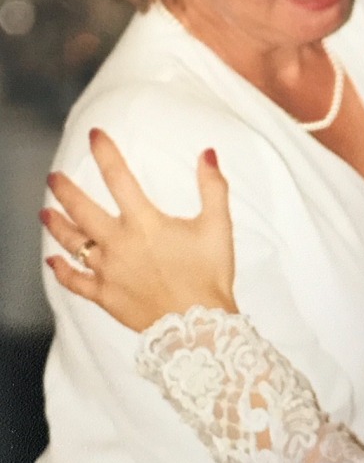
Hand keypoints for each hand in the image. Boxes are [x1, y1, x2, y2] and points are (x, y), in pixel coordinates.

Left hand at [42, 129, 237, 330]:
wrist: (199, 327)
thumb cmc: (210, 276)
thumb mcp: (218, 227)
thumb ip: (213, 188)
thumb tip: (208, 154)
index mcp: (145, 222)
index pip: (118, 177)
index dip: (105, 152)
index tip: (94, 135)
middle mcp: (119, 243)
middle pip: (82, 210)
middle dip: (65, 190)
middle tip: (54, 177)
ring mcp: (108, 271)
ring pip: (72, 243)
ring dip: (56, 225)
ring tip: (46, 211)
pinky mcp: (105, 295)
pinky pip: (75, 281)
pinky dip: (61, 270)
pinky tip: (52, 260)